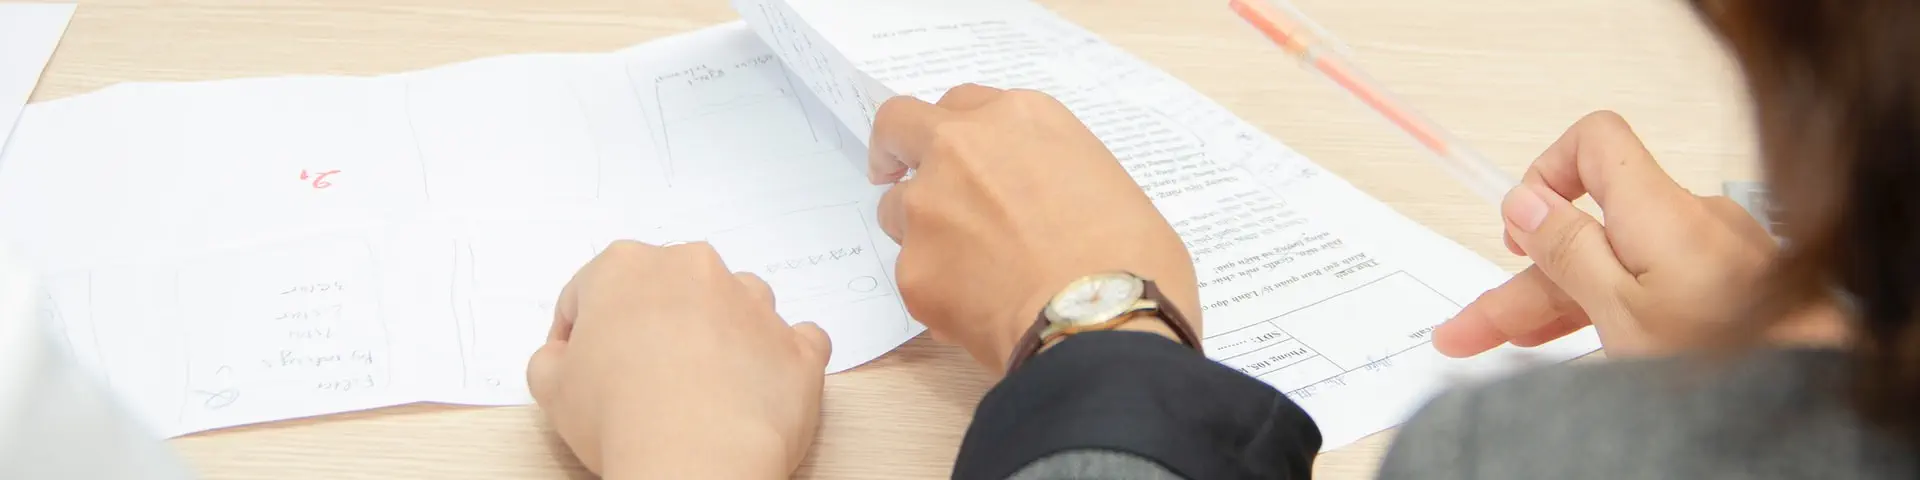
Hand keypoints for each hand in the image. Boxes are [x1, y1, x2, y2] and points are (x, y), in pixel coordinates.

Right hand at [526, 241, 831, 477]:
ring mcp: (754, 304)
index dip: (581, 332)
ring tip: (701, 387)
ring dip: (720, 335)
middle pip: (670, 290)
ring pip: (736, 305)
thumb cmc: (620, 418)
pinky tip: (755, 389)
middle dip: (655, 325)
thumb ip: (551, 357)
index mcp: (626, 267)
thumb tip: (563, 356)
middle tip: (640, 378)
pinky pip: (795, 341)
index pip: (592, 290)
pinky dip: (778, 360)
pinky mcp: (797, 344)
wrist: (694, 459)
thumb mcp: (549, 387)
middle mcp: (695, 269)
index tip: (582, 363)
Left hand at [867, 84, 1199, 372]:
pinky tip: (984, 314)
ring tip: (972, 272)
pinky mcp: (913, 268)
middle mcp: (961, 149)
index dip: (960, 134)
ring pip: (897, 209)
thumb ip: (1049, 174)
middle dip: (895, 149)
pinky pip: (915, 275)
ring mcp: (928, 206)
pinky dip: (939, 292)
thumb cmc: (1131, 259)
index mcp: (1019, 118)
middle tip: (898, 174)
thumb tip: (1039, 205)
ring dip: (922, 230)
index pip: (963, 105)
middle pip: (900, 126)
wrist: (1102, 323)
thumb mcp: (1104, 183)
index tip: (959, 156)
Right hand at [1432, 111, 1837, 357]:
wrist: (1816, 394)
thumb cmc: (1731, 359)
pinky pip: (1651, 284)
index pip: (1594, 142)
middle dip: (1525, 275)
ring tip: (1508, 344)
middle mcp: (1687, 221)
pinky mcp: (1728, 288)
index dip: (1548, 173)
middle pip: (1588, 228)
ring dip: (1557, 302)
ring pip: (1616, 265)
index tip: (1517, 228)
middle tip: (1473, 327)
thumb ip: (1568, 251)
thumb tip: (1525, 202)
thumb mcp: (1621, 311)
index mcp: (1657, 210)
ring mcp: (1711, 256)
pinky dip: (1609, 309)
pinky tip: (1578, 341)